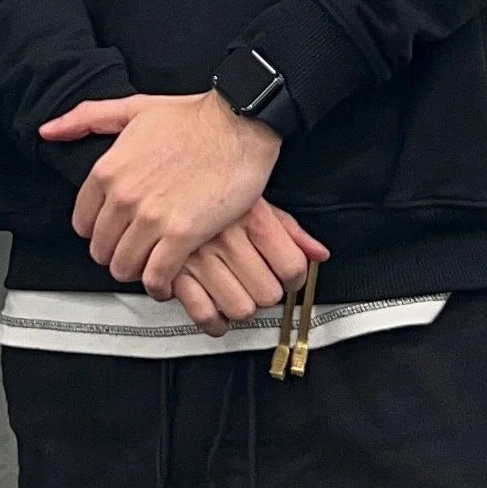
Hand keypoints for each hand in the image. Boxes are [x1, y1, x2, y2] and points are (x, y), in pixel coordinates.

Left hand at [38, 85, 325, 297]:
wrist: (239, 124)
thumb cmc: (193, 117)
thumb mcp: (132, 109)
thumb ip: (85, 119)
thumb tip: (49, 130)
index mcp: (108, 170)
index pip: (82, 222)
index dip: (97, 231)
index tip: (112, 232)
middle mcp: (124, 196)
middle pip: (101, 249)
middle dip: (115, 253)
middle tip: (134, 251)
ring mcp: (152, 218)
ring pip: (124, 267)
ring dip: (136, 271)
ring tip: (150, 266)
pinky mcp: (182, 234)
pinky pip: (156, 276)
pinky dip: (159, 285)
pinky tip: (166, 281)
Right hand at [167, 199, 331, 338]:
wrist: (167, 166)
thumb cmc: (213, 183)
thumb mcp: (256, 198)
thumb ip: (290, 229)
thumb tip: (319, 254)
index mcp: (252, 217)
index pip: (292, 268)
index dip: (295, 280)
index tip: (288, 279)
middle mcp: (227, 237)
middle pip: (268, 294)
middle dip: (267, 293)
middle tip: (259, 284)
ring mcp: (198, 256)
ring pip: (240, 308)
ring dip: (242, 308)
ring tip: (237, 294)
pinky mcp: (172, 271)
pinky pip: (203, 313)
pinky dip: (214, 321)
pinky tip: (217, 312)